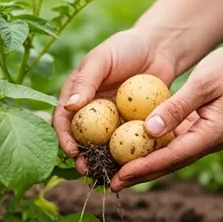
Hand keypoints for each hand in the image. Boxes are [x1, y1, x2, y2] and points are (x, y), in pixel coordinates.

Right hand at [52, 29, 180, 165]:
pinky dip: (126, 154)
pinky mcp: (130, 125)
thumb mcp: (101, 60)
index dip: (64, 138)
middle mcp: (89, 112)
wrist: (159, 48)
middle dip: (81, 157)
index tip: (73, 151)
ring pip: (102, 145)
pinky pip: (126, 142)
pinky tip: (130, 165)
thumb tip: (69, 106)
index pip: (63, 121)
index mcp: (75, 97)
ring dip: (101, 161)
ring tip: (106, 173)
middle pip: (80, 139)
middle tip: (86, 169)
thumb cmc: (125, 48)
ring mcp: (110, 120)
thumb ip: (85, 81)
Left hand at [104, 41, 222, 191]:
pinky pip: (170, 146)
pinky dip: (149, 151)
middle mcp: (209, 142)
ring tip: (113, 175)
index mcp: (212, 134)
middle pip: (167, 164)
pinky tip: (128, 153)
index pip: (171, 157)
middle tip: (110, 184)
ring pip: (167, 158)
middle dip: (138, 175)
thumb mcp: (201, 83)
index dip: (143, 168)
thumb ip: (176, 108)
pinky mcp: (197, 132)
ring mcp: (204, 139)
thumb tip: (148, 130)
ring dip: (141, 167)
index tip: (118, 176)